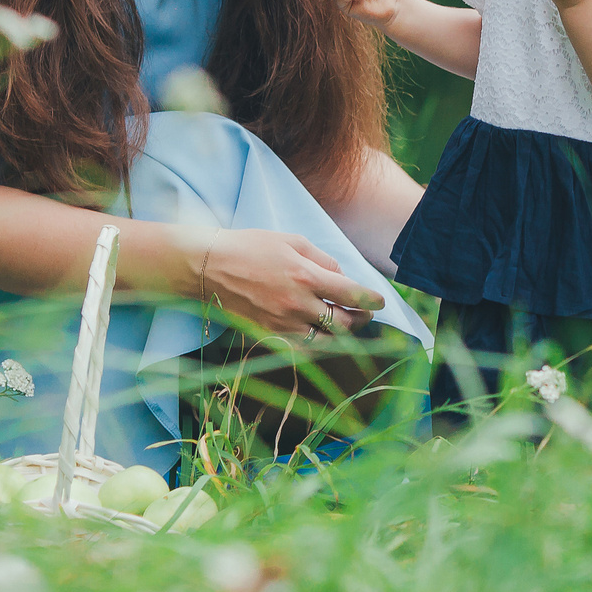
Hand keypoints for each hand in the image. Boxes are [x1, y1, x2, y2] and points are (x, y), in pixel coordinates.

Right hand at [190, 228, 387, 335]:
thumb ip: (322, 259)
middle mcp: (298, 304)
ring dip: (343, 336)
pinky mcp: (269, 334)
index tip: (381, 301)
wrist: (210, 267)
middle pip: (343, 322)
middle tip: (366, 313)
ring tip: (348, 326)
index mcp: (306, 276)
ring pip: (326, 341)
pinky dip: (317, 346)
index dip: (372, 300)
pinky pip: (302, 350)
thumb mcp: (292, 241)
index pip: (351, 294)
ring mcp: (283, 323)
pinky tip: (322, 337)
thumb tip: (341, 277)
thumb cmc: (251, 247)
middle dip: (361, 319)